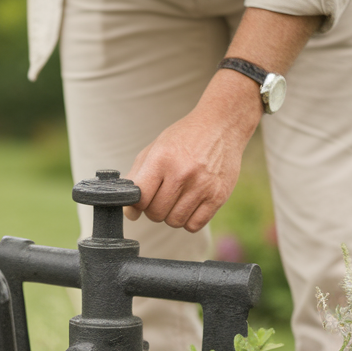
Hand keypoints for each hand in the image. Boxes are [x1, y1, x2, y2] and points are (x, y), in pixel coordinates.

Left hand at [125, 92, 259, 232]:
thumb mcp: (155, 148)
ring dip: (171, 216)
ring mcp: (202, 186)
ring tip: (177, 199)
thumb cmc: (184, 138)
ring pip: (174, 222)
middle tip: (162, 197)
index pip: (140, 199)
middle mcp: (182, 173)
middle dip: (154, 210)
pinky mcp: (219, 196)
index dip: (137, 204)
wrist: (221, 125)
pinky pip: (194, 225)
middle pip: (156, 213)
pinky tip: (190, 206)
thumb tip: (130, 212)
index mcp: (162, 159)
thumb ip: (137, 178)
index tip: (142, 199)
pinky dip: (188, 221)